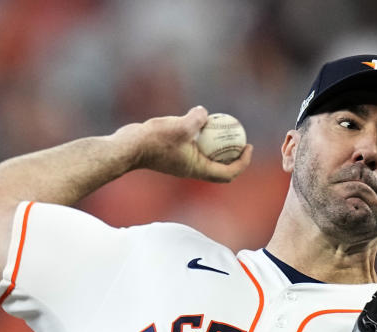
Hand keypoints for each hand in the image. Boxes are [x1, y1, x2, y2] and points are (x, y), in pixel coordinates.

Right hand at [111, 106, 252, 182]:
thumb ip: (196, 119)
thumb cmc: (153, 141)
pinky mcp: (174, 152)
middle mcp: (193, 168)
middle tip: (240, 136)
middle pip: (221, 165)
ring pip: (207, 154)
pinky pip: (194, 144)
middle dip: (234, 152)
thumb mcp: (179, 127)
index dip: (243, 162)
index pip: (228, 173)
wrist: (129, 146)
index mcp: (198, 169)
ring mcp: (183, 161)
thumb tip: (205, 112)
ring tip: (224, 125)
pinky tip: (201, 118)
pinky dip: (201, 135)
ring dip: (217, 143)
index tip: (248, 146)